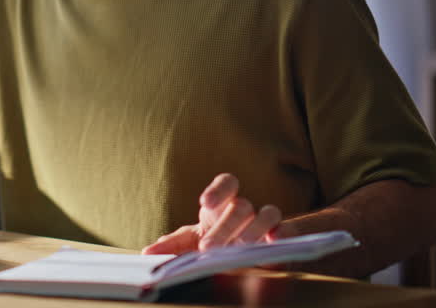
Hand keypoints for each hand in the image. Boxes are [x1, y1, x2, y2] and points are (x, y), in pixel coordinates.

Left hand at [142, 174, 291, 254]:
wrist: (250, 253)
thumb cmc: (216, 239)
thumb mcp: (193, 241)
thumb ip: (173, 245)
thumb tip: (147, 251)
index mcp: (223, 203)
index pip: (227, 183)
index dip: (218, 190)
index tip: (204, 203)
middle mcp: (246, 208)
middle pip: (240, 207)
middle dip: (225, 227)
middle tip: (208, 249)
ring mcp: (266, 222)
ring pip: (266, 213)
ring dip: (255, 229)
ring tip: (242, 246)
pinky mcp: (283, 237)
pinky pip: (288, 229)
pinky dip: (284, 233)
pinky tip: (275, 241)